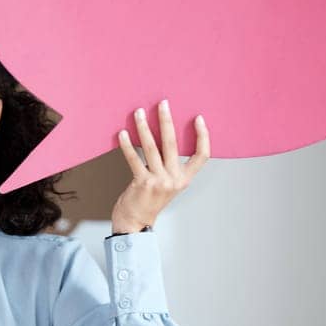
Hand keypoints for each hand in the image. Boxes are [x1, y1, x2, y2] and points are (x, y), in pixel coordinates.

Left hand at [112, 99, 209, 232]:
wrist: (136, 222)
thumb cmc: (149, 200)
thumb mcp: (168, 184)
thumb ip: (169, 166)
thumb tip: (163, 137)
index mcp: (185, 179)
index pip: (202, 155)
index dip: (203, 136)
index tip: (198, 118)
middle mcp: (174, 179)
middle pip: (172, 144)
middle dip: (167, 120)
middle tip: (163, 103)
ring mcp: (158, 181)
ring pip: (151, 148)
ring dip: (144, 127)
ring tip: (138, 113)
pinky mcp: (142, 183)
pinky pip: (133, 159)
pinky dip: (127, 145)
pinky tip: (122, 133)